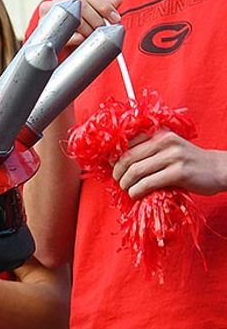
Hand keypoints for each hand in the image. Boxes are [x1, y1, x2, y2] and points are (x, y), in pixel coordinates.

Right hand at [39, 0, 122, 47]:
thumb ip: (101, 10)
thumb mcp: (89, 23)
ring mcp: (45, 21)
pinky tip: (83, 41)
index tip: (116, 19)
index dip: (104, 5)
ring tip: (93, 37)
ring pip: (73, 17)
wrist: (54, 61)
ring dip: (89, 28)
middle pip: (80, 3)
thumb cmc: (71, 40)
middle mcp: (51, 6)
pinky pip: (63, 35)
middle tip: (104, 30)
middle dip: (97, 18)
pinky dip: (77, 38)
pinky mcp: (43, 37)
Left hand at [112, 130, 226, 199]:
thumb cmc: (190, 162)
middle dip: (118, 173)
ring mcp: (172, 156)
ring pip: (136, 171)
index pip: (128, 143)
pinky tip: (135, 195)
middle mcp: (165, 141)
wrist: (219, 169)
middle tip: (118, 182)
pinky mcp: (178, 172)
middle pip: (128, 157)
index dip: (115, 157)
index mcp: (160, 133)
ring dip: (126, 184)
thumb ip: (149, 152)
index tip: (113, 168)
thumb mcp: (169, 149)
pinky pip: (148, 183)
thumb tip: (118, 162)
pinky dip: (137, 191)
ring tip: (127, 190)